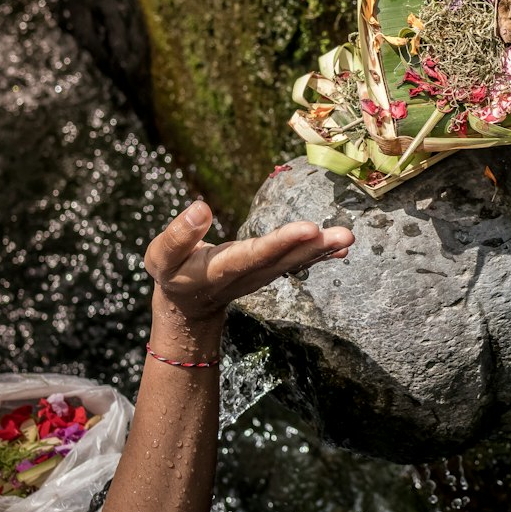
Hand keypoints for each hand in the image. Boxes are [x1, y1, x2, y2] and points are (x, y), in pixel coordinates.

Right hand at [144, 201, 353, 333]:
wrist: (187, 304)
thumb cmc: (173, 272)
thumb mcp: (161, 257)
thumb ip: (179, 235)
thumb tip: (200, 208)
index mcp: (221, 270)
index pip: (254, 254)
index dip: (281, 243)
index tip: (308, 229)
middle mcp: (248, 274)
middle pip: (284, 260)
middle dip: (314, 248)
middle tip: (345, 235)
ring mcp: (262, 274)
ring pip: (295, 262)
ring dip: (323, 250)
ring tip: (349, 238)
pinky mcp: (270, 270)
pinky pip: (298, 262)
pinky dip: (320, 254)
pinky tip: (342, 247)